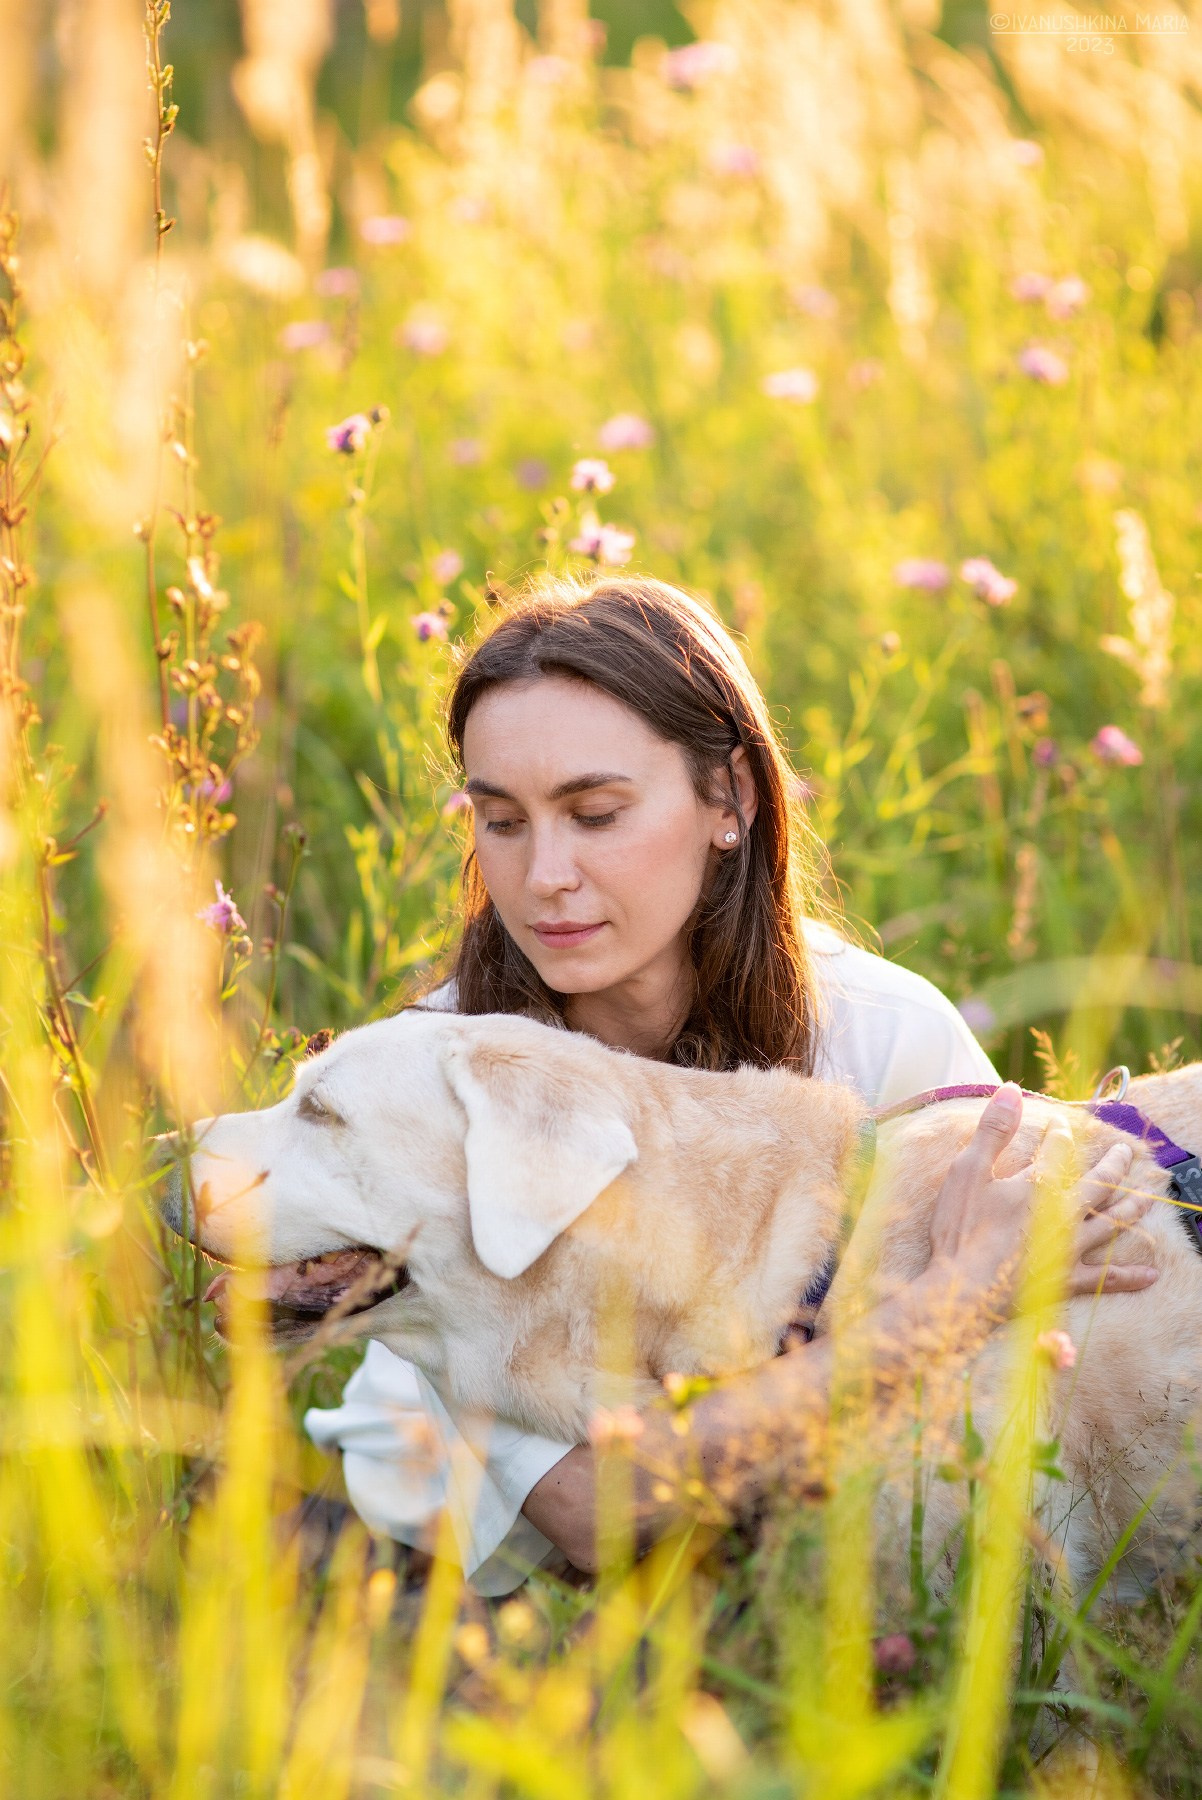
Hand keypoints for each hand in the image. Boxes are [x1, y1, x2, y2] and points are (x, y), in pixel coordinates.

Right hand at [927, 1083, 1158, 1307]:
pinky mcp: (1067, 1280)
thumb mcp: (968, 1171)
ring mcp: (1070, 1249)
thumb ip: (993, 1130)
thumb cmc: (960, 1230)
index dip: (1059, 1135)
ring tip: (1148, 1196)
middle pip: (1099, 1184)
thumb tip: (1012, 1090)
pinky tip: (1151, 1273)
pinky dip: (1129, 1275)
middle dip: (1113, 1164)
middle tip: (1125, 1150)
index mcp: (1039, 1186)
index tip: (1061, 1126)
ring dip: (1132, 1207)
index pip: (1057, 1150)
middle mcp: (1064, 1215)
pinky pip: (1106, 1278)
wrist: (961, 1290)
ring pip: (1111, 1224)